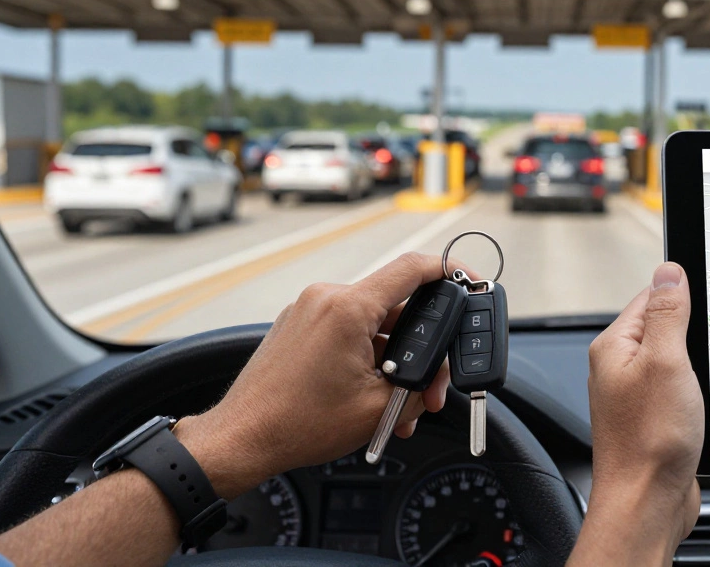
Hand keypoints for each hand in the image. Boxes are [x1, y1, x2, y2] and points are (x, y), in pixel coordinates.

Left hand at [173, 253, 454, 498]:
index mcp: (348, 308)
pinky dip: (365, 358)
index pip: (412, 268)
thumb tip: (435, 373)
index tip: (468, 279)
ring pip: (372, 325)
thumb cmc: (296, 424)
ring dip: (391, 361)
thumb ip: (421, 382)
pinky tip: (370, 394)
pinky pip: (346, 332)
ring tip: (393, 406)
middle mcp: (325, 298)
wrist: (242, 440)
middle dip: (419, 349)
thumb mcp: (379, 408)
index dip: (449, 270)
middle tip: (428, 387)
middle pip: (395, 308)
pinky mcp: (298, 326)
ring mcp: (308, 310)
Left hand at [569, 262, 702, 566]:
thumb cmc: (649, 441)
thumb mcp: (666, 361)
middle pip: (667, 329)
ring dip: (701, 369)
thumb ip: (668, 314)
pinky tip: (708, 405)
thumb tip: (669, 272)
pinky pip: (681, 391)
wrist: (647, 503)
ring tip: (708, 383)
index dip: (685, 297)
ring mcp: (638, 395)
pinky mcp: (655, 418)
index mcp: (615, 346)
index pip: (651, 297)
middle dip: (697, 335)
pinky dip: (699, 393)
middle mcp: (621, 368)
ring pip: (678, 362)